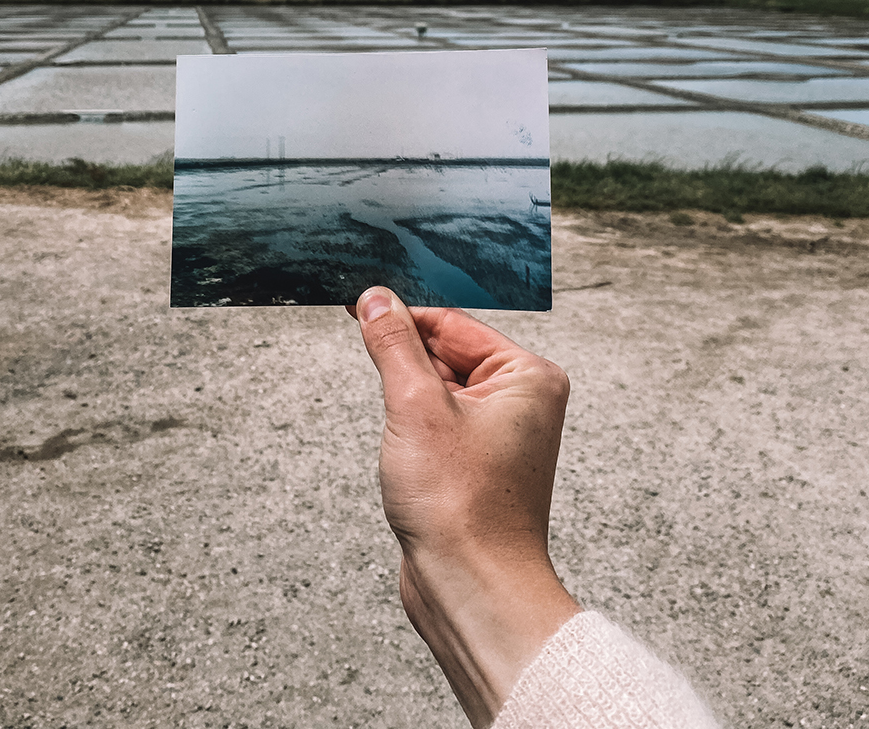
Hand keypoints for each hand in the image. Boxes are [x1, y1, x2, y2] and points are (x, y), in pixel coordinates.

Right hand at [350, 288, 580, 728]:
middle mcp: (523, 401)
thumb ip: (394, 343)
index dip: (404, 321)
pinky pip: (437, 427)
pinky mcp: (478, 465)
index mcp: (527, 375)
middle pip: (445, 355)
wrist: (473, 589)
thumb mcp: (415, 406)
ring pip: (436, 393)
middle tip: (393, 404)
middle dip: (407, 374)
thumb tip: (377, 299)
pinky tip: (410, 463)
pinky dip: (413, 435)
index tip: (362, 313)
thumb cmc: (461, 508)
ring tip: (411, 447)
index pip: (453, 322)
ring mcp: (502, 435)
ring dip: (408, 409)